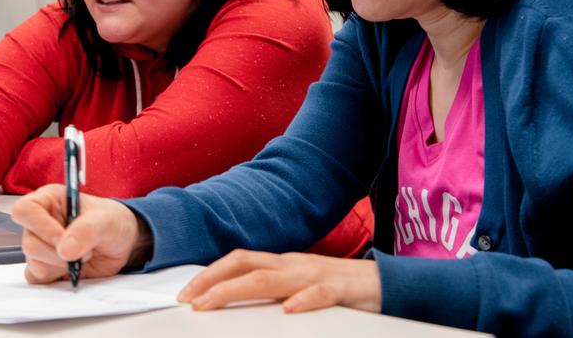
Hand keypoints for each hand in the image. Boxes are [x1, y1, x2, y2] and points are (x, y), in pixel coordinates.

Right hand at [10, 184, 149, 283]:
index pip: (24, 210)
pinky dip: (57, 278)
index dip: (41, 227)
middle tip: (85, 251)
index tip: (63, 239)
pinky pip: (38, 278)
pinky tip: (74, 269)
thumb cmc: (111, 221)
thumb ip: (86, 230)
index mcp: (48, 200)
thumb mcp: (106, 220)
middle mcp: (39, 222)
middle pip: (29, 243)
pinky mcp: (45, 267)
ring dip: (62, 266)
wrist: (121, 243)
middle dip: (59, 253)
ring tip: (83, 257)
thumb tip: (64, 250)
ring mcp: (40, 246)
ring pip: (34, 264)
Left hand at [177, 250, 380, 313]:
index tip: (186, 294)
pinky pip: (320, 294)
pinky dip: (303, 301)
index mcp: (282, 265)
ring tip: (211, 304)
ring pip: (271, 277)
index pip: (238, 262)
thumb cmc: (339, 289)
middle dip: (211, 280)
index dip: (210, 275)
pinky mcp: (340, 291)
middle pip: (244, 263)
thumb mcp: (299, 287)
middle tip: (188, 300)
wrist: (386, 284)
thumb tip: (236, 302)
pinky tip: (288, 311)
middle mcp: (293, 265)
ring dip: (236, 289)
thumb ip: (272, 291)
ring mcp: (315, 275)